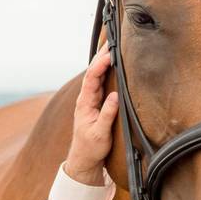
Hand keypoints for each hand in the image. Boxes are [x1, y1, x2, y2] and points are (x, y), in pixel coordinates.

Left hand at [65, 44, 118, 185]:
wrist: (84, 159)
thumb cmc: (91, 148)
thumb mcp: (100, 133)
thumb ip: (107, 115)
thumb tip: (116, 96)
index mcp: (84, 103)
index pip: (92, 78)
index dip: (101, 63)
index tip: (110, 53)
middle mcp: (85, 98)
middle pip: (92, 72)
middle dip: (101, 55)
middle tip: (111, 40)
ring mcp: (90, 100)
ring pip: (96, 76)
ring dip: (103, 61)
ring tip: (112, 46)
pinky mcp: (95, 104)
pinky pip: (100, 83)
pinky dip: (105, 71)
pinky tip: (111, 64)